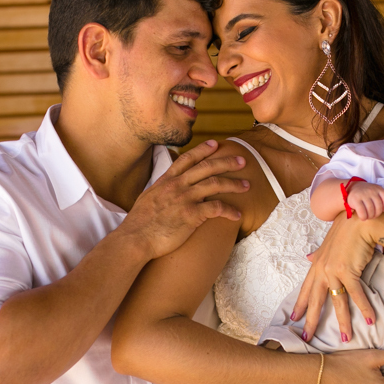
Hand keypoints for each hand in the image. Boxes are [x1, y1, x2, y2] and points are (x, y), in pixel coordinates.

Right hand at [121, 140, 248, 258]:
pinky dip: (229, 210)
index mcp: (166, 180)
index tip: (215, 144)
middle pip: (206, 167)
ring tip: (247, 185)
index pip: (187, 159)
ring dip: (234, 184)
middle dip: (226, 162)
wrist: (135, 238)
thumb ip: (160, 190)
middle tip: (242, 161)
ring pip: (215, 184)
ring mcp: (184, 198)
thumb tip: (163, 188)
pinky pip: (216, 208)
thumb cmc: (139, 224)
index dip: (203, 150)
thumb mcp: (147, 198)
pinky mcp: (191, 215)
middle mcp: (177, 185)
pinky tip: (237, 215)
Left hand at [291, 212, 376, 342]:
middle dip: (312, 321)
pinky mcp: (349, 271)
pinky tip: (370, 320)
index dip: (300, 305)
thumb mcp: (327, 244)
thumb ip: (317, 254)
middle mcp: (322, 270)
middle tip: (307, 338)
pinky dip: (365, 308)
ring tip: (346, 339)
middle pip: (316, 301)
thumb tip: (308, 257)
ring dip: (344, 322)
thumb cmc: (345, 231)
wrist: (359, 220)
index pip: (306, 289)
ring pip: (338, 302)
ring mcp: (334, 271)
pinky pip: (357, 294)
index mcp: (316, 265)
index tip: (295, 319)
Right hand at [347, 181, 383, 220]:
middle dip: (377, 214)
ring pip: (371, 210)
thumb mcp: (375, 191)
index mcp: (378, 188)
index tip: (383, 209)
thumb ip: (381, 198)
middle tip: (373, 215)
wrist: (352, 188)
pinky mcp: (356, 199)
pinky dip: (363, 217)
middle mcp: (372, 191)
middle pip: (379, 207)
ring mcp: (363, 194)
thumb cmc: (366, 193)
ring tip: (368, 216)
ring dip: (370, 217)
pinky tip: (363, 217)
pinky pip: (362, 212)